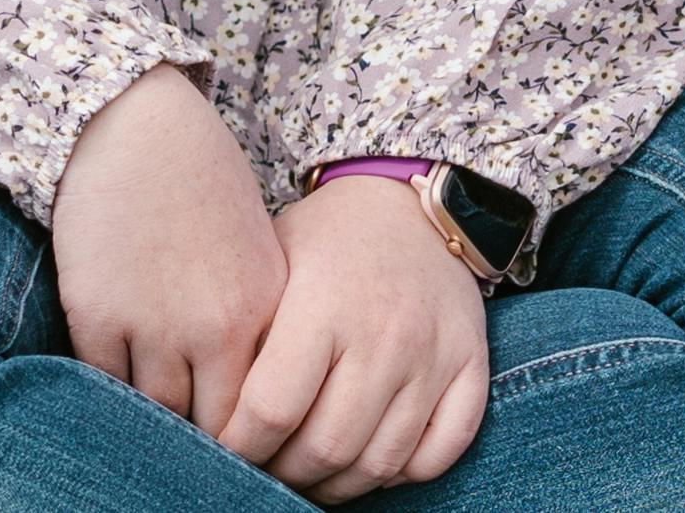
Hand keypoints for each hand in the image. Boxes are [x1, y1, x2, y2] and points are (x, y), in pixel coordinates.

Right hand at [51, 66, 286, 436]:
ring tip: (146, 399)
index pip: (258, 414)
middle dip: (197, 433)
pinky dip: (105, 383)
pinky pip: (103, 382)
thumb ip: (255, 323)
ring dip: (150, 411)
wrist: (136, 122)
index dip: (239, 432)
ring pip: (154, 413)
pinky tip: (111, 364)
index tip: (226, 431)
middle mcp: (216, 328)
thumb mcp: (253, 249)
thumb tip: (241, 397)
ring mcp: (155, 325)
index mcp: (265, 311)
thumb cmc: (198, 179)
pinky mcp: (98, 315)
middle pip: (208, 427)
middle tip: (185, 429)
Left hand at [214, 174, 489, 501]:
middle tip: (268, 471)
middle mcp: (383, 333)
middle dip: (287, 475)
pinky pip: (442, 451)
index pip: (271, 409)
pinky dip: (404, 473)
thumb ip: (249, 337)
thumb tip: (212, 415)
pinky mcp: (472, 365)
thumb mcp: (273, 264)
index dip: (241, 445)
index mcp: (322, 305)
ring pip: (382, 462)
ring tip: (312, 477)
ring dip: (340, 486)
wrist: (407, 202)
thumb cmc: (325, 240)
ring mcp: (434, 354)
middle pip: (327, 447)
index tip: (228, 449)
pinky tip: (371, 461)